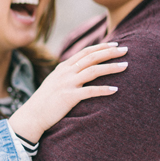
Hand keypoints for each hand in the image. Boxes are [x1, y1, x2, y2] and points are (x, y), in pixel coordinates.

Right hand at [8, 42, 127, 141]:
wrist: (32, 115)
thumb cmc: (45, 101)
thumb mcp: (54, 82)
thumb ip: (67, 73)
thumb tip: (81, 69)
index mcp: (63, 67)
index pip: (85, 52)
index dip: (101, 47)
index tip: (116, 44)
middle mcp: (65, 72)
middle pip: (91, 58)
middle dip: (110, 52)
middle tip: (126, 50)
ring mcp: (67, 84)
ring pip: (93, 71)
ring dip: (111, 67)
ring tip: (126, 66)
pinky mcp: (68, 97)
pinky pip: (90, 91)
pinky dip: (104, 90)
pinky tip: (116, 90)